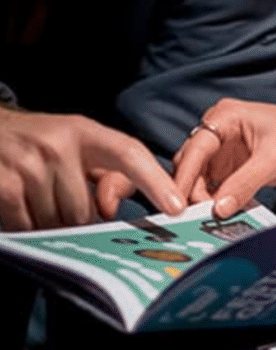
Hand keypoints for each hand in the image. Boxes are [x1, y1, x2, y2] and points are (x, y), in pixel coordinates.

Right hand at [0, 107, 184, 229]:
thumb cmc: (40, 142)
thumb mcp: (75, 143)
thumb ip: (102, 170)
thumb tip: (112, 211)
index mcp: (85, 131)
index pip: (130, 154)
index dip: (156, 182)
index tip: (176, 208)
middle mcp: (61, 144)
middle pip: (86, 209)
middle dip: (81, 222)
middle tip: (69, 212)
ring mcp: (31, 164)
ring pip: (57, 222)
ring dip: (53, 226)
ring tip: (42, 203)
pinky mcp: (5, 185)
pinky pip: (28, 227)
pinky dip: (28, 228)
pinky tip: (24, 210)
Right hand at [173, 98, 275, 217]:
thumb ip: (245, 181)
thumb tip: (217, 210)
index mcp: (227, 116)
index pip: (196, 148)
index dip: (184, 178)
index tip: (176, 207)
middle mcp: (221, 131)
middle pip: (192, 166)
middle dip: (190, 193)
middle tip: (192, 223)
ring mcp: (226, 151)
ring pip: (200, 180)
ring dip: (202, 202)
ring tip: (205, 226)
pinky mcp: (235, 169)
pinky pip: (215, 189)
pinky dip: (216, 203)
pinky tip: (221, 219)